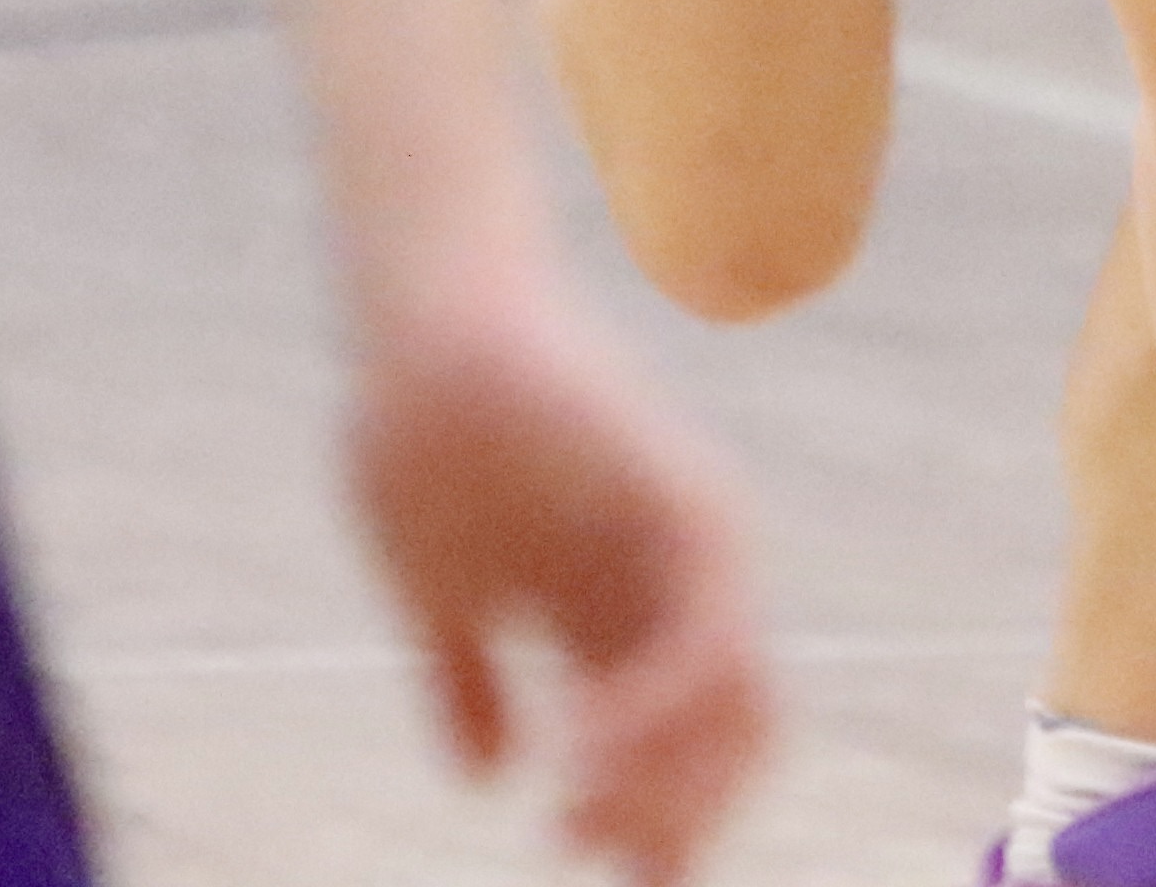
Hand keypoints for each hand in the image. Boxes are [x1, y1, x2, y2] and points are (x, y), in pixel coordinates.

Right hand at [349, 289, 774, 884]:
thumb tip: (485, 775)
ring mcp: (687, 545)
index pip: (679, 744)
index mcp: (616, 611)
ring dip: (668, 782)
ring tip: (578, 820)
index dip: (654, 820)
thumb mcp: (437, 588)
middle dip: (673, 817)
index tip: (598, 874)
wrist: (417, 323)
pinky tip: (579, 752)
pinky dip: (659, 712)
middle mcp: (669, 585)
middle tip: (584, 853)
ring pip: (738, 704)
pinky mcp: (686, 505)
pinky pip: (706, 636)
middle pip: (730, 738)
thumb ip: (468, 678)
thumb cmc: (419, 441)